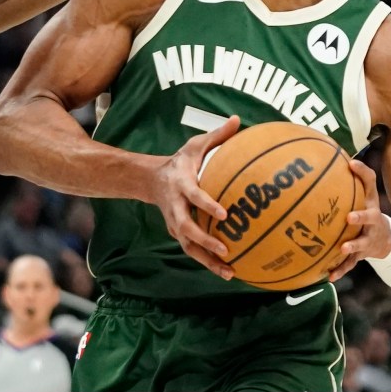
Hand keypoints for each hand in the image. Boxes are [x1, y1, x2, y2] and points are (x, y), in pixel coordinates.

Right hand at [151, 114, 238, 279]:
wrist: (151, 180)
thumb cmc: (181, 161)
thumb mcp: (195, 145)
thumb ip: (217, 135)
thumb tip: (238, 119)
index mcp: (181, 184)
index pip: (194, 196)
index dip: (206, 205)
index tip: (224, 215)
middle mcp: (176, 206)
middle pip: (186, 228)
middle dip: (204, 241)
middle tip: (226, 249)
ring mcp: (175, 222)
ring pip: (188, 246)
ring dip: (207, 261)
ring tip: (230, 272)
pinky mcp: (178, 233)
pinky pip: (192, 250)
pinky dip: (208, 262)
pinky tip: (229, 271)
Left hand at [329, 159, 390, 281]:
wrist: (385, 240)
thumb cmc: (367, 211)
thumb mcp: (365, 195)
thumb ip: (353, 177)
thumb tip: (336, 156)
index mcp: (370, 204)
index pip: (370, 185)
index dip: (363, 173)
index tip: (350, 163)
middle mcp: (372, 222)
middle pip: (370, 218)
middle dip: (361, 217)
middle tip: (349, 216)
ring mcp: (368, 240)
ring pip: (361, 244)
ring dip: (353, 246)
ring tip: (343, 248)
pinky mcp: (361, 255)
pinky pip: (349, 264)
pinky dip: (340, 270)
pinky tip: (328, 276)